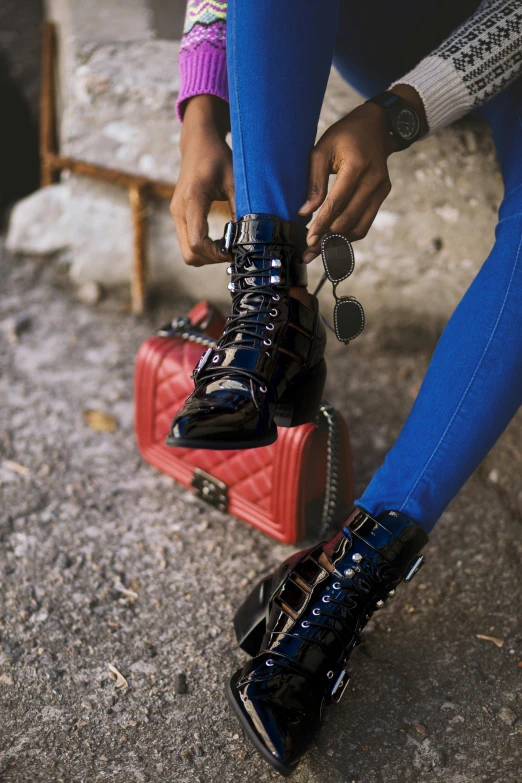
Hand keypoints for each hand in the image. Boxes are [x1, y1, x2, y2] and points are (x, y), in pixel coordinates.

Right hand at [170, 95, 234, 265]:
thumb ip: (241, 209)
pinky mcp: (179, 217)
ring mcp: (176, 215)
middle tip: (233, 252)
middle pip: (189, 254)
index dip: (216, 254)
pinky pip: (187, 244)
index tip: (235, 251)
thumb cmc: (218, 158)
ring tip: (228, 245)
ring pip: (187, 252)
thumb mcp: (235, 181)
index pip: (197, 242)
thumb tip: (251, 237)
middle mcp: (179, 211)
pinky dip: (203, 248)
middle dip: (212, 259)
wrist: (198, 144)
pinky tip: (220, 240)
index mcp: (192, 200)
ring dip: (207, 255)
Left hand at [299, 85, 426, 261]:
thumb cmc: (344, 135)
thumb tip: (304, 213)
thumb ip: (314, 182)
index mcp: (357, 166)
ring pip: (359, 227)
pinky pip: (366, 223)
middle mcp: (374, 180)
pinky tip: (334, 239)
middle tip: (309, 252)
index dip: (321, 224)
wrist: (376, 126)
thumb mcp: (322, 150)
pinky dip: (349, 234)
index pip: (337, 203)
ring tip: (319, 251)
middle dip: (327, 238)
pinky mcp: (383, 194)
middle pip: (348, 219)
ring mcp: (381, 189)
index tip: (308, 240)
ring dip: (338, 242)